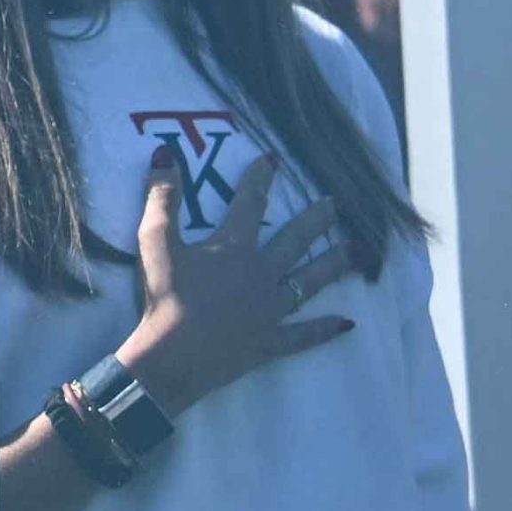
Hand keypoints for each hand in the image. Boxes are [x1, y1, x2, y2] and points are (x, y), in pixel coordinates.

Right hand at [113, 151, 356, 413]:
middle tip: (336, 205)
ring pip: (309, 282)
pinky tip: (348, 324)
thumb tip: (165, 154)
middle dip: (316, 220)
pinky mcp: (271, 341)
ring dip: (333, 265)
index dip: (260, 179)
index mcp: (234, 248)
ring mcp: (271, 309)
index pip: (250, 205)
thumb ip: (162, 199)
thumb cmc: (164, 297)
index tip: (274, 159)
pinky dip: (325, 329)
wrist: (173, 357)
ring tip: (356, 251)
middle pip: (295, 241)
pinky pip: (304, 334)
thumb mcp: (155, 242)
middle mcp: (262, 274)